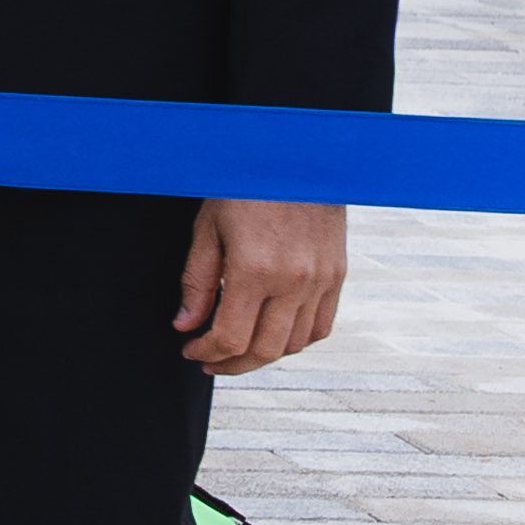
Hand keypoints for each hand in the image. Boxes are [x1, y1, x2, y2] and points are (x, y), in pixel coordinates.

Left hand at [173, 196, 344, 370]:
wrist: (298, 159)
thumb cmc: (246, 186)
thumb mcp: (208, 229)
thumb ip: (197, 283)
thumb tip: (186, 325)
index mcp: (255, 270)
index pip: (230, 337)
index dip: (207, 352)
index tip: (191, 350)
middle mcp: (294, 281)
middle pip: (264, 351)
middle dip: (232, 364)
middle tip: (211, 361)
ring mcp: (321, 281)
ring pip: (294, 344)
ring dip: (264, 356)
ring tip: (239, 349)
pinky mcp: (338, 275)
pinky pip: (321, 326)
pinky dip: (296, 340)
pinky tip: (273, 334)